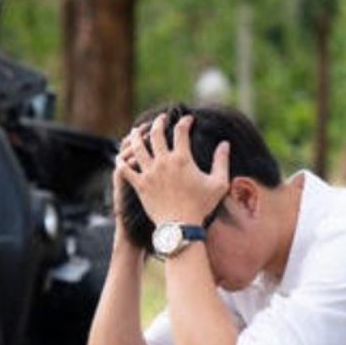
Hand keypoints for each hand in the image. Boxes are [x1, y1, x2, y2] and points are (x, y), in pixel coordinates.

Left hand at [115, 114, 229, 224]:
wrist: (180, 226)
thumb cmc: (201, 206)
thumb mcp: (218, 183)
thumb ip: (221, 161)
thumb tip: (225, 143)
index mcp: (182, 159)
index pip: (181, 131)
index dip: (184, 121)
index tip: (187, 119)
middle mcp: (163, 162)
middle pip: (156, 134)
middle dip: (158, 122)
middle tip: (160, 118)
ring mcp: (149, 173)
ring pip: (137, 148)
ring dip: (136, 136)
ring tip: (136, 130)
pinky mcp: (139, 185)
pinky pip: (125, 170)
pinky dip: (122, 162)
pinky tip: (120, 157)